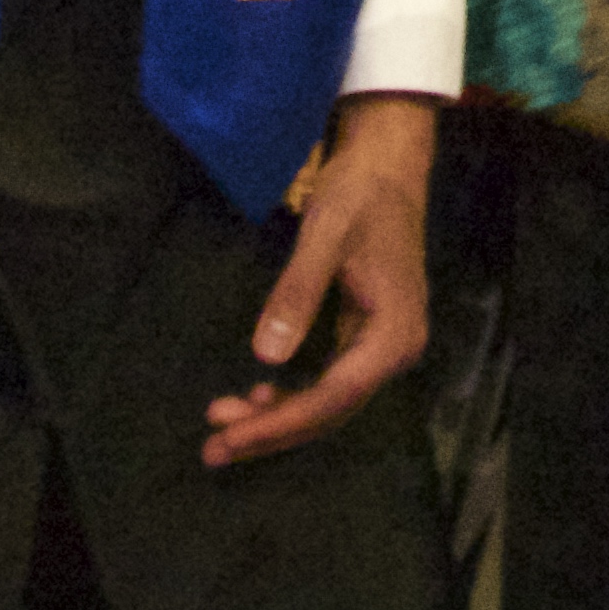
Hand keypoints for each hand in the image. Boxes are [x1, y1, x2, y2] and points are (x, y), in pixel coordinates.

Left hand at [203, 92, 432, 469]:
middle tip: (213, 447)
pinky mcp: (367, 336)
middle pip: (331, 411)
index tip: (231, 436)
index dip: (281, 423)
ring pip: (328, 402)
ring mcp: (382, 346)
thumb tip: (265, 357)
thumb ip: (297, 294)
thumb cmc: (360, 193)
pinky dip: (292, 394)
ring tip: (223, 423)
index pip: (334, 398)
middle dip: (272, 430)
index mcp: (394, 333)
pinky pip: (329, 381)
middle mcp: (395, 351)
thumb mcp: (325, 235)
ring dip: (278, 416)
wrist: (389, 162)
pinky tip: (258, 395)